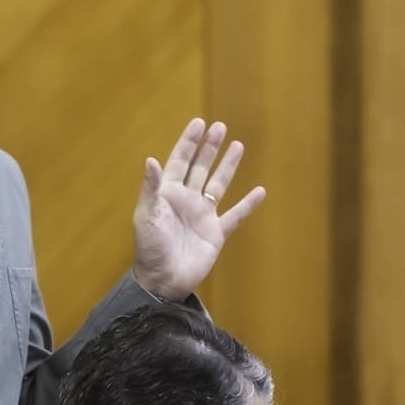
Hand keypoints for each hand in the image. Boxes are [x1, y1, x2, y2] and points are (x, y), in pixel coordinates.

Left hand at [132, 118, 265, 300]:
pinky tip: (259, 192)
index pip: (179, 161)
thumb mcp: (146, 217)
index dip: (188, 142)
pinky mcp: (216, 233)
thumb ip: (151, 189)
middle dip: (209, 148)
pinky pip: (235, 215)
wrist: (163, 281)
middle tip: (220, 127)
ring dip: (227, 166)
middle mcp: (186, 200)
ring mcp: (203, 216)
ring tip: (238, 145)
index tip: (199, 123)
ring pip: (218, 185)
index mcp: (168, 194)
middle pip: (200, 167)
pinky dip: (247, 204)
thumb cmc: (149, 249)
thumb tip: (151, 160)